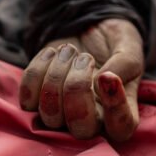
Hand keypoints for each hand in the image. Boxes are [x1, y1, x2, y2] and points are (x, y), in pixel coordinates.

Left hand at [19, 19, 143, 140]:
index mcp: (121, 111)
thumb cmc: (112, 41)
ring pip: (50, 113)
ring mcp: (61, 114)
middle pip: (80, 128)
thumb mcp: (127, 44)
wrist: (84, 26)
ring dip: (57, 74)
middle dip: (77, 89)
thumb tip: (104, 82)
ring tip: (70, 50)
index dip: (115, 107)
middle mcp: (92, 121)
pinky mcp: (37, 101)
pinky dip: (38, 70)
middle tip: (86, 57)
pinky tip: (52, 53)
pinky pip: (28, 99)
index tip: (107, 76)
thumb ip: (125, 64)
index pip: (121, 128)